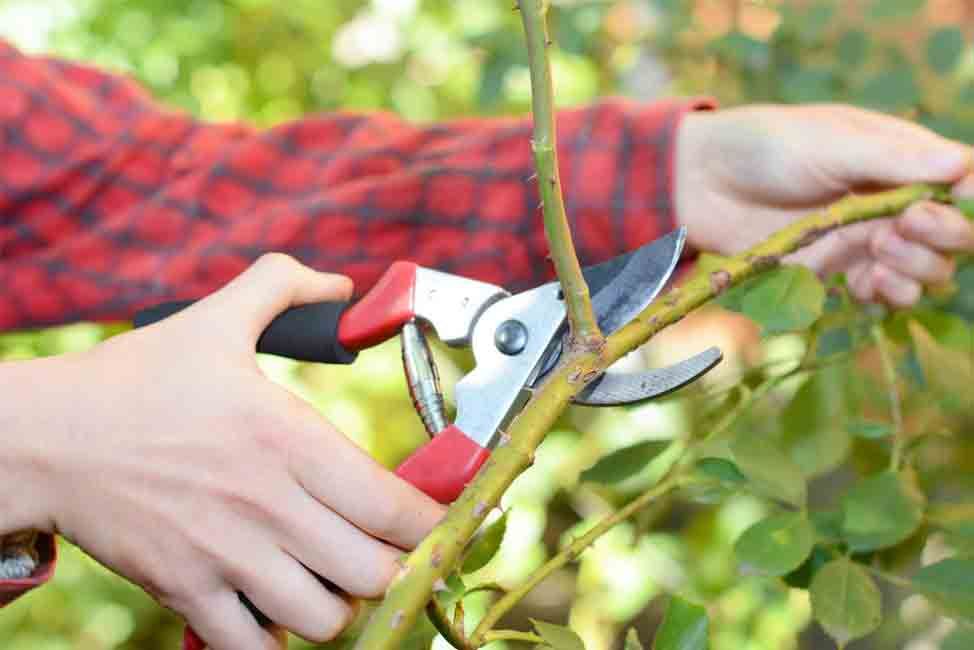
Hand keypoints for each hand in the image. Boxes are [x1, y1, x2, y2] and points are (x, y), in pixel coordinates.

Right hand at [0, 254, 444, 649]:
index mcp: (289, 438)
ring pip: (323, 619)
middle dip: (394, 567)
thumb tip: (340, 282)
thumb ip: (283, 288)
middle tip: (383, 547)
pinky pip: (253, 647)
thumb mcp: (216, 319)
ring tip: (331, 577)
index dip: (432, 523)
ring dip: (340, 604)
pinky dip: (276, 638)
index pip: (393, 506)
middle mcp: (268, 503)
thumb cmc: (136, 379)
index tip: (436, 518)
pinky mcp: (184, 590)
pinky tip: (275, 605)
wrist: (46, 436)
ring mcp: (226, 555)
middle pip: (373, 572)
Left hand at [676, 104, 973, 306]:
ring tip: (879, 251)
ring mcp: (864, 238)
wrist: (700, 183)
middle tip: (904, 226)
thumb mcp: (830, 141)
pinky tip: (869, 285)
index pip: (962, 181)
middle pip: (952, 233)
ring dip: (918, 268)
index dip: (968, 200)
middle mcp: (891, 200)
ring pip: (924, 269)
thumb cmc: (764, 146)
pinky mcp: (834, 270)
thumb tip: (962, 163)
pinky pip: (881, 292)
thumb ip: (892, 158)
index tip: (952, 204)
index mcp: (899, 157)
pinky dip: (886, 294)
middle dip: (944, 236)